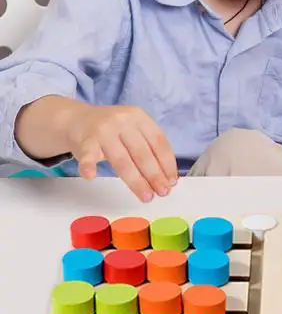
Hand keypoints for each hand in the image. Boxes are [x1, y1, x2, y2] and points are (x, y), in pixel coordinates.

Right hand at [63, 103, 177, 200]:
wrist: (76, 119)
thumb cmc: (111, 129)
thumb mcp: (133, 129)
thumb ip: (147, 147)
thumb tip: (166, 177)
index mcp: (139, 117)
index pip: (158, 142)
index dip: (167, 163)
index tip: (172, 181)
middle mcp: (123, 121)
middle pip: (142, 153)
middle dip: (155, 175)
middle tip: (163, 192)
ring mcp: (103, 131)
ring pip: (122, 160)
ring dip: (136, 181)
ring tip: (146, 196)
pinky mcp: (84, 141)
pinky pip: (88, 156)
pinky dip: (89, 166)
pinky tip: (91, 177)